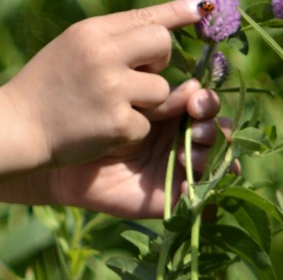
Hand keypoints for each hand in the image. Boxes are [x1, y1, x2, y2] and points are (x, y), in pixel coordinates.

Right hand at [1, 0, 202, 169]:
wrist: (16, 126)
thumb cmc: (47, 84)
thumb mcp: (73, 46)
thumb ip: (112, 37)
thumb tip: (161, 28)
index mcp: (92, 31)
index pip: (146, 15)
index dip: (178, 12)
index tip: (202, 9)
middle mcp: (103, 54)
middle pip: (162, 45)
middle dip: (158, 60)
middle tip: (135, 72)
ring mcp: (112, 89)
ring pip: (160, 88)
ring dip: (144, 100)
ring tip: (107, 104)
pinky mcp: (118, 123)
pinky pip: (147, 123)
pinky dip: (130, 129)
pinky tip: (101, 128)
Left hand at [45, 79, 230, 219]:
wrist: (64, 153)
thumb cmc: (88, 117)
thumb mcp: (125, 100)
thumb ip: (157, 92)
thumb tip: (195, 85)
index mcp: (172, 109)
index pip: (205, 103)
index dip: (207, 100)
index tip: (193, 95)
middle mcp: (181, 136)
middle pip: (218, 129)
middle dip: (213, 125)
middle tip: (195, 122)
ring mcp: (178, 165)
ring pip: (216, 159)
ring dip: (210, 153)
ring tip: (184, 151)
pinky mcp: (172, 194)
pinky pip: (202, 196)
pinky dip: (201, 190)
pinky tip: (184, 182)